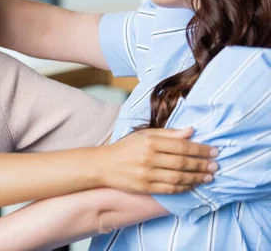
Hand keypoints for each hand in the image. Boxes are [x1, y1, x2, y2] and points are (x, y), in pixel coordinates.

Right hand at [97, 127, 217, 193]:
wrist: (103, 165)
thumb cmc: (125, 148)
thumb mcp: (144, 135)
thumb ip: (168, 133)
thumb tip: (191, 130)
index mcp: (150, 141)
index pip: (181, 145)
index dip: (200, 149)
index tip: (214, 150)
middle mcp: (148, 157)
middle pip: (182, 162)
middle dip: (202, 164)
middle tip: (215, 165)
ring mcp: (147, 174)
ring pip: (179, 177)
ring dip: (197, 177)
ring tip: (209, 176)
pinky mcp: (145, 187)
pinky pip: (170, 189)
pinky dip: (184, 187)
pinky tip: (193, 184)